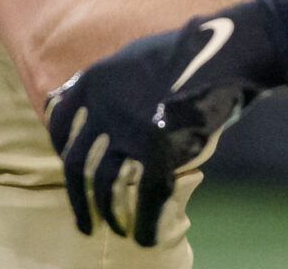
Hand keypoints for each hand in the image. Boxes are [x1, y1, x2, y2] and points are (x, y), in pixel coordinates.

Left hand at [46, 13, 258, 244]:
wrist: (229, 51)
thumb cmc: (189, 49)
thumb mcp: (135, 54)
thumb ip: (111, 80)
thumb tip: (93, 96)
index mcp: (95, 80)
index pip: (58, 120)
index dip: (61, 147)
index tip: (70, 165)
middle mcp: (103, 107)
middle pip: (74, 162)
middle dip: (77, 197)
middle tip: (84, 219)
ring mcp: (129, 130)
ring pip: (105, 183)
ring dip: (107, 212)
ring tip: (116, 229)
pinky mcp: (158, 147)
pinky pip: (145, 194)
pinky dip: (145, 220)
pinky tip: (146, 236)